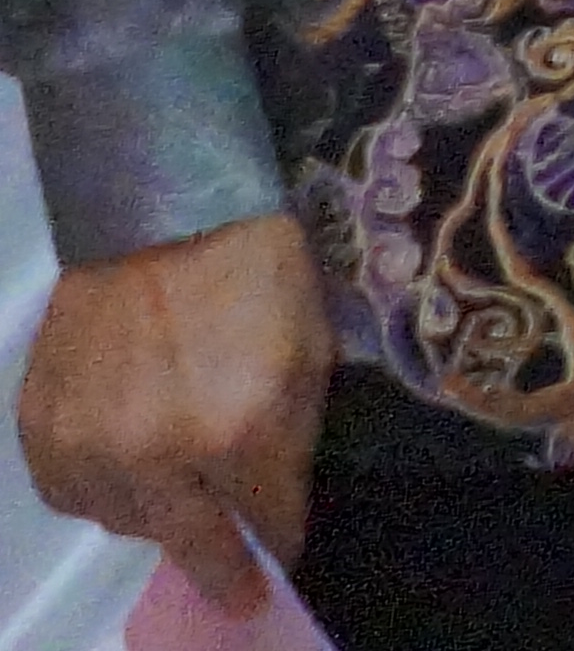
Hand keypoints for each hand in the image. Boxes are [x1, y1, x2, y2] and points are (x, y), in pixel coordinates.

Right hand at [20, 211, 332, 614]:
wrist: (159, 201)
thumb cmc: (254, 263)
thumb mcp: (310, 345)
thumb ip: (295, 438)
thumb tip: (276, 507)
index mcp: (239, 431)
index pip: (269, 528)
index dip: (280, 543)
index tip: (279, 557)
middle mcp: (159, 455)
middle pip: (196, 549)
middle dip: (224, 572)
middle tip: (236, 589)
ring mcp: (93, 447)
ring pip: (132, 524)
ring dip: (161, 511)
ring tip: (177, 473)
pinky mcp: (44, 430)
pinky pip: (75, 495)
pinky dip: (104, 486)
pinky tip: (127, 453)